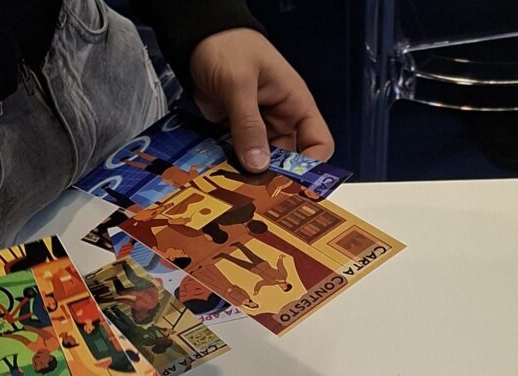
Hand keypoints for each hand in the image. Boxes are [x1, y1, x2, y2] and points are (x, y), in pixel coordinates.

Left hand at [190, 29, 333, 173]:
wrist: (198, 40)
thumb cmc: (228, 46)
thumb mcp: (239, 82)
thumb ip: (248, 124)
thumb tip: (257, 163)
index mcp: (295, 104)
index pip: (318, 143)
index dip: (312, 166)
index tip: (295, 183)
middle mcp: (280, 121)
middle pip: (288, 162)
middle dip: (275, 178)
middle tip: (258, 192)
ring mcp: (258, 130)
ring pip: (261, 165)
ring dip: (250, 176)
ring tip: (236, 185)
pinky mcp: (236, 136)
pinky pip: (239, 159)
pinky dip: (232, 167)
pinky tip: (221, 174)